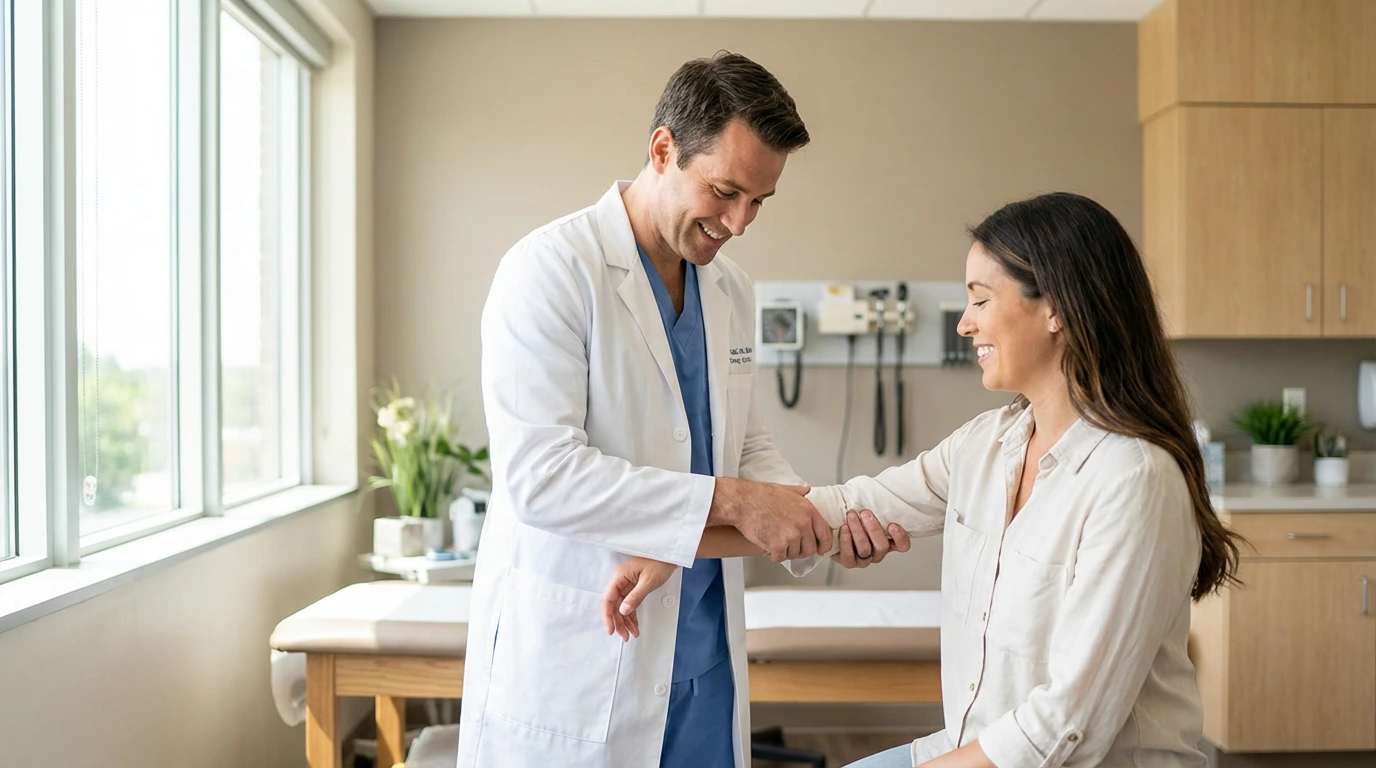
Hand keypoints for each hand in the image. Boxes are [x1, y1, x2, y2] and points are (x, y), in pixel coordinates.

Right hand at [601, 557, 676, 640]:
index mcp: (619, 576)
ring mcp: (626, 584)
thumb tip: (623, 611)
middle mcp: (620, 580)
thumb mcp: (648, 581)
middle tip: (625, 636)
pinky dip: (631, 615)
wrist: (671, 556)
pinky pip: (629, 604)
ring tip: (631, 634)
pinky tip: (634, 625)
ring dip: (625, 621)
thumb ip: (635, 597)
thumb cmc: (660, 562)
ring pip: (621, 607)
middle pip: (614, 605)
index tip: (611, 630)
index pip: (607, 599)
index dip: (607, 616)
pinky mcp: (633, 588)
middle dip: (618, 622)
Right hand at [711, 478, 831, 562]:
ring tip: (777, 541)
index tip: (821, 549)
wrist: (743, 502)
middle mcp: (803, 525)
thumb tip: (807, 490)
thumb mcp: (786, 490)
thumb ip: (800, 492)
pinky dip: (774, 555)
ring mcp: (791, 536)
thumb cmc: (762, 495)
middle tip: (792, 546)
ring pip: (795, 554)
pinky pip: (780, 558)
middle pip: (810, 548)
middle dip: (802, 550)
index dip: (824, 545)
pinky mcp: (777, 546)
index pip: (825, 535)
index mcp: (808, 511)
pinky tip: (769, 546)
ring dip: (786, 551)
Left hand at [832, 509, 909, 568]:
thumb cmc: (854, 515)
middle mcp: (877, 552)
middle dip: (873, 529)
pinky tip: (844, 528)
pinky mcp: (849, 561)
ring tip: (851, 516)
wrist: (832, 524)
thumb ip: (876, 505)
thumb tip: (879, 491)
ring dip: (858, 531)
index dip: (900, 537)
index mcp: (888, 541)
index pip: (902, 545)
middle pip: (882, 546)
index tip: (892, 525)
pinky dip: (846, 541)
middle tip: (865, 514)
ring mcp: (864, 559)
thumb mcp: (867, 507)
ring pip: (865, 550)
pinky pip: (849, 556)